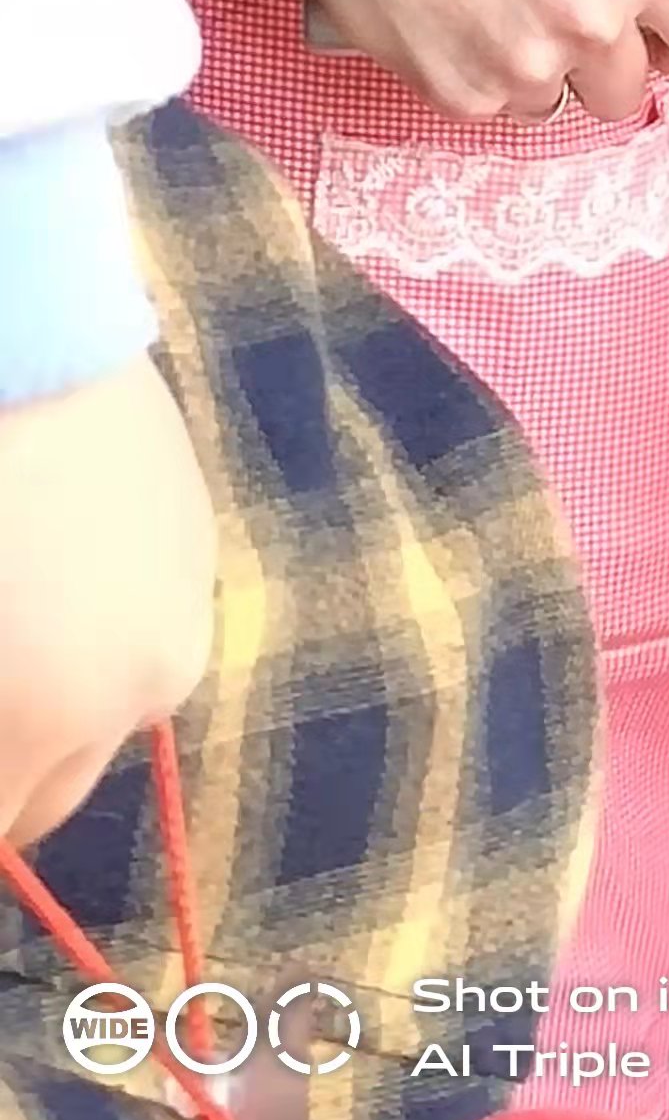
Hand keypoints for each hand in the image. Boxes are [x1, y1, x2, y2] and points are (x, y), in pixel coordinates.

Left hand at [0, 350, 217, 848]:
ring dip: (49, 707)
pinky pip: (139, 628)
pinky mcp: (198, 541)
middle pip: (49, 797)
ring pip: (103, 714)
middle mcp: (136, 690)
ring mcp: (182, 608)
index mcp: (46, 719)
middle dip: (5, 767)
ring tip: (9, 620)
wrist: (28, 322)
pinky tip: (45, 563)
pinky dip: (90, 628)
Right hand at [299, 0, 668, 120]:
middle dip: (605, 54)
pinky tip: (456, 19)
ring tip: (495, 3)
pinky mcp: (467, 99)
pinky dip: (487, 74)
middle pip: (636, 88)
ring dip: (545, 69)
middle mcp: (592, 23)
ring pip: (565, 101)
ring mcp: (527, 70)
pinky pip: (504, 107)